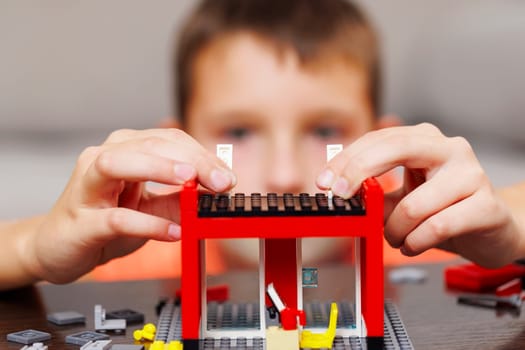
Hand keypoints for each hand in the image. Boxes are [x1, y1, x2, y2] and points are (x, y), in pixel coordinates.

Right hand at [23, 128, 235, 282]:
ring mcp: (87, 187)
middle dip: (191, 160)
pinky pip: (115, 217)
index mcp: (125, 151)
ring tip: (189, 181)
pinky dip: (147, 224)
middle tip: (222, 181)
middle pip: (150, 145)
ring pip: (119, 164)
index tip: (228, 177)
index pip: (169, 141)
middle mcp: (103, 159)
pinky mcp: (81, 220)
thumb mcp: (152, 210)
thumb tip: (217, 194)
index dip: (202, 155)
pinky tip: (172, 232)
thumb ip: (181, 201)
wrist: (58, 248)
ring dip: (159, 169)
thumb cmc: (104, 223)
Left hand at [316, 123, 521, 266]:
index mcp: (425, 141)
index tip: (325, 183)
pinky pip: (436, 227)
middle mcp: (449, 149)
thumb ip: (376, 196)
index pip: (378, 140)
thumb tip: (344, 197)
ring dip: (394, 232)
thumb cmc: (444, 209)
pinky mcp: (486, 205)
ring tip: (397, 239)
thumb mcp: (404, 199)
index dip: (347, 160)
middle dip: (358, 173)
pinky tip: (415, 245)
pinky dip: (416, 243)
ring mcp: (470, 175)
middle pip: (395, 148)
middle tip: (341, 198)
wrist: (493, 229)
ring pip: (412, 205)